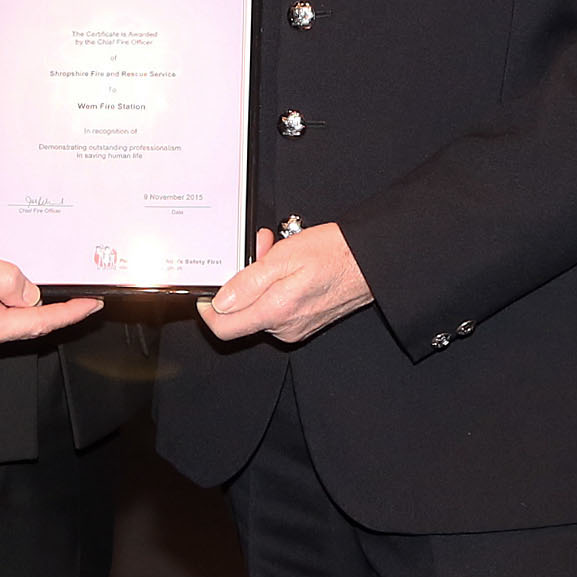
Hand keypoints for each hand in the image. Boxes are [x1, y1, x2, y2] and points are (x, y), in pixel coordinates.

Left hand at [199, 223, 372, 343]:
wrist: (371, 261)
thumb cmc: (334, 254)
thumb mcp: (283, 257)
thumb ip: (247, 283)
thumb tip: (220, 301)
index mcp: (275, 312)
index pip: (224, 327)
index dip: (207, 309)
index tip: (205, 291)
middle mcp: (284, 327)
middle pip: (241, 313)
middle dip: (241, 280)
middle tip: (257, 249)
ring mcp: (295, 327)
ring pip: (260, 307)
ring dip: (259, 279)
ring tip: (276, 250)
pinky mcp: (304, 323)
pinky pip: (277, 307)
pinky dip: (275, 286)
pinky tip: (288, 264)